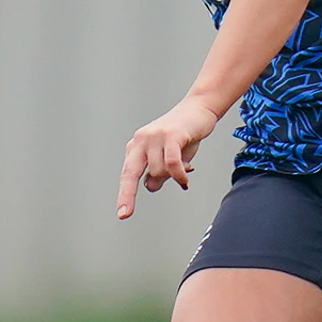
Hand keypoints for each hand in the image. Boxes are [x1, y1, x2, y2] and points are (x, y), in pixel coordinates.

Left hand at [118, 97, 219, 218]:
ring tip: (184, 168)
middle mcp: (141, 140)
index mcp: (137, 147)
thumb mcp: (170, 157)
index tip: (123, 213)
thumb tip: (150, 187)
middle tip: (127, 214)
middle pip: (131, 173)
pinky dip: (178, 174)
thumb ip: (160, 173)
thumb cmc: (184, 134)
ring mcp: (155, 136)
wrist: (199, 108)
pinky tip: (184, 178)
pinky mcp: (171, 135)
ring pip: (158, 171)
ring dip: (172, 176)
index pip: (127, 174)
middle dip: (127, 195)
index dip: (125, 195)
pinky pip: (171, 163)